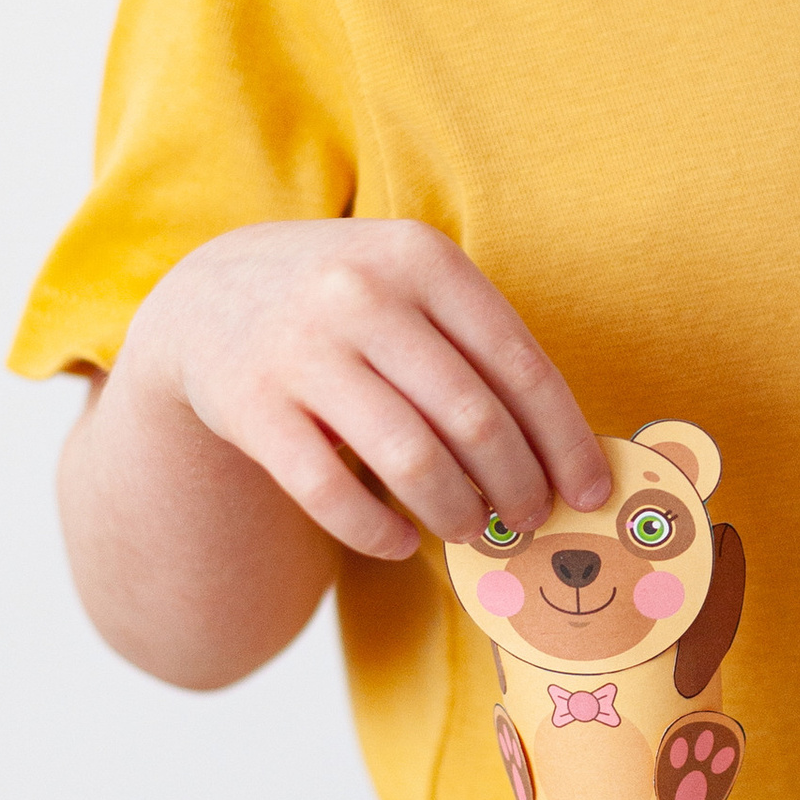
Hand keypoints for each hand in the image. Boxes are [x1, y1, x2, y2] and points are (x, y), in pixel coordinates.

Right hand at [120, 218, 609, 562]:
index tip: (590, 492)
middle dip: (517, 485)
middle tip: (531, 520)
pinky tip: (399, 541)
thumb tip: (564, 453)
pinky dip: (376, 530)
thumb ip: (480, 348)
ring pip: (410, 459)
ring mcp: (301, 349)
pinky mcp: (250, 405)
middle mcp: (362, 294)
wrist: (209, 296)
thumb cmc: (349, 305)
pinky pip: (330, 491)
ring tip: (471, 531)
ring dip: (456, 511)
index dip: (563, 441)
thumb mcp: (412, 287)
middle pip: (473, 419)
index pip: (520, 366)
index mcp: (422, 259)